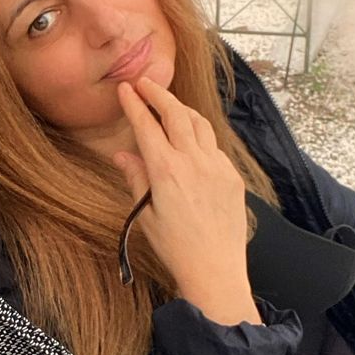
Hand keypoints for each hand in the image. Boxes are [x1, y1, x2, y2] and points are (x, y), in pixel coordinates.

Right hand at [113, 77, 259, 325]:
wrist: (215, 271)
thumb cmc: (175, 248)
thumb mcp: (145, 215)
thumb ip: (135, 178)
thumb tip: (122, 154)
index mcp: (166, 171)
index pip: (146, 126)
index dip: (134, 104)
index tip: (125, 88)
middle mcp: (193, 162)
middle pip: (176, 113)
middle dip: (158, 94)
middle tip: (145, 83)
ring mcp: (217, 167)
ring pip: (199, 123)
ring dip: (182, 108)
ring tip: (169, 103)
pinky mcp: (232, 177)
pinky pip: (214, 146)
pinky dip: (199, 134)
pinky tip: (191, 139)